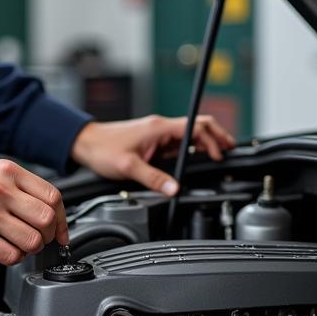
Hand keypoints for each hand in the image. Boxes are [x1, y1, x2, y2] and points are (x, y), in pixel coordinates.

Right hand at [0, 159, 68, 265]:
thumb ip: (18, 186)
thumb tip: (45, 209)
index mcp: (7, 172)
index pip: (52, 197)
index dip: (61, 218)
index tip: (59, 230)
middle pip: (46, 219)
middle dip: (48, 235)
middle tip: (39, 239)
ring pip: (32, 241)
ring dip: (30, 248)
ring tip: (19, 245)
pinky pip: (11, 255)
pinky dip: (13, 257)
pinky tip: (3, 250)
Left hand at [71, 115, 235, 195]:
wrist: (85, 144)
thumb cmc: (102, 149)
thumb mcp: (128, 167)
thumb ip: (153, 178)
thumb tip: (174, 189)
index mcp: (159, 128)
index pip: (196, 126)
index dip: (213, 138)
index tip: (221, 154)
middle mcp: (161, 128)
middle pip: (198, 127)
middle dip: (217, 138)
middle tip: (230, 152)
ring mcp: (158, 135)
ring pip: (190, 135)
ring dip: (205, 143)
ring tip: (218, 156)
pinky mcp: (153, 142)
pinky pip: (178, 144)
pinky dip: (192, 149)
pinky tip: (196, 159)